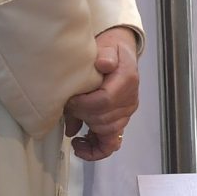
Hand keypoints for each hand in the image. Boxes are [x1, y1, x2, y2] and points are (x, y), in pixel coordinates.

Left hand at [65, 27, 142, 161]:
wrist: (118, 54)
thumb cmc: (109, 50)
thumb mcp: (107, 45)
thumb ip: (106, 54)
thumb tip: (103, 65)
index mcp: (127, 80)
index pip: (105, 101)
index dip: (83, 105)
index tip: (68, 99)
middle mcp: (130, 99)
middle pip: (104, 119)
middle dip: (82, 116)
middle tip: (67, 106)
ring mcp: (126, 113)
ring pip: (107, 132)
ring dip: (87, 129)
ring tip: (72, 120)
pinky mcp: (119, 121)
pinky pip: (111, 144)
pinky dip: (95, 150)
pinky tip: (78, 145)